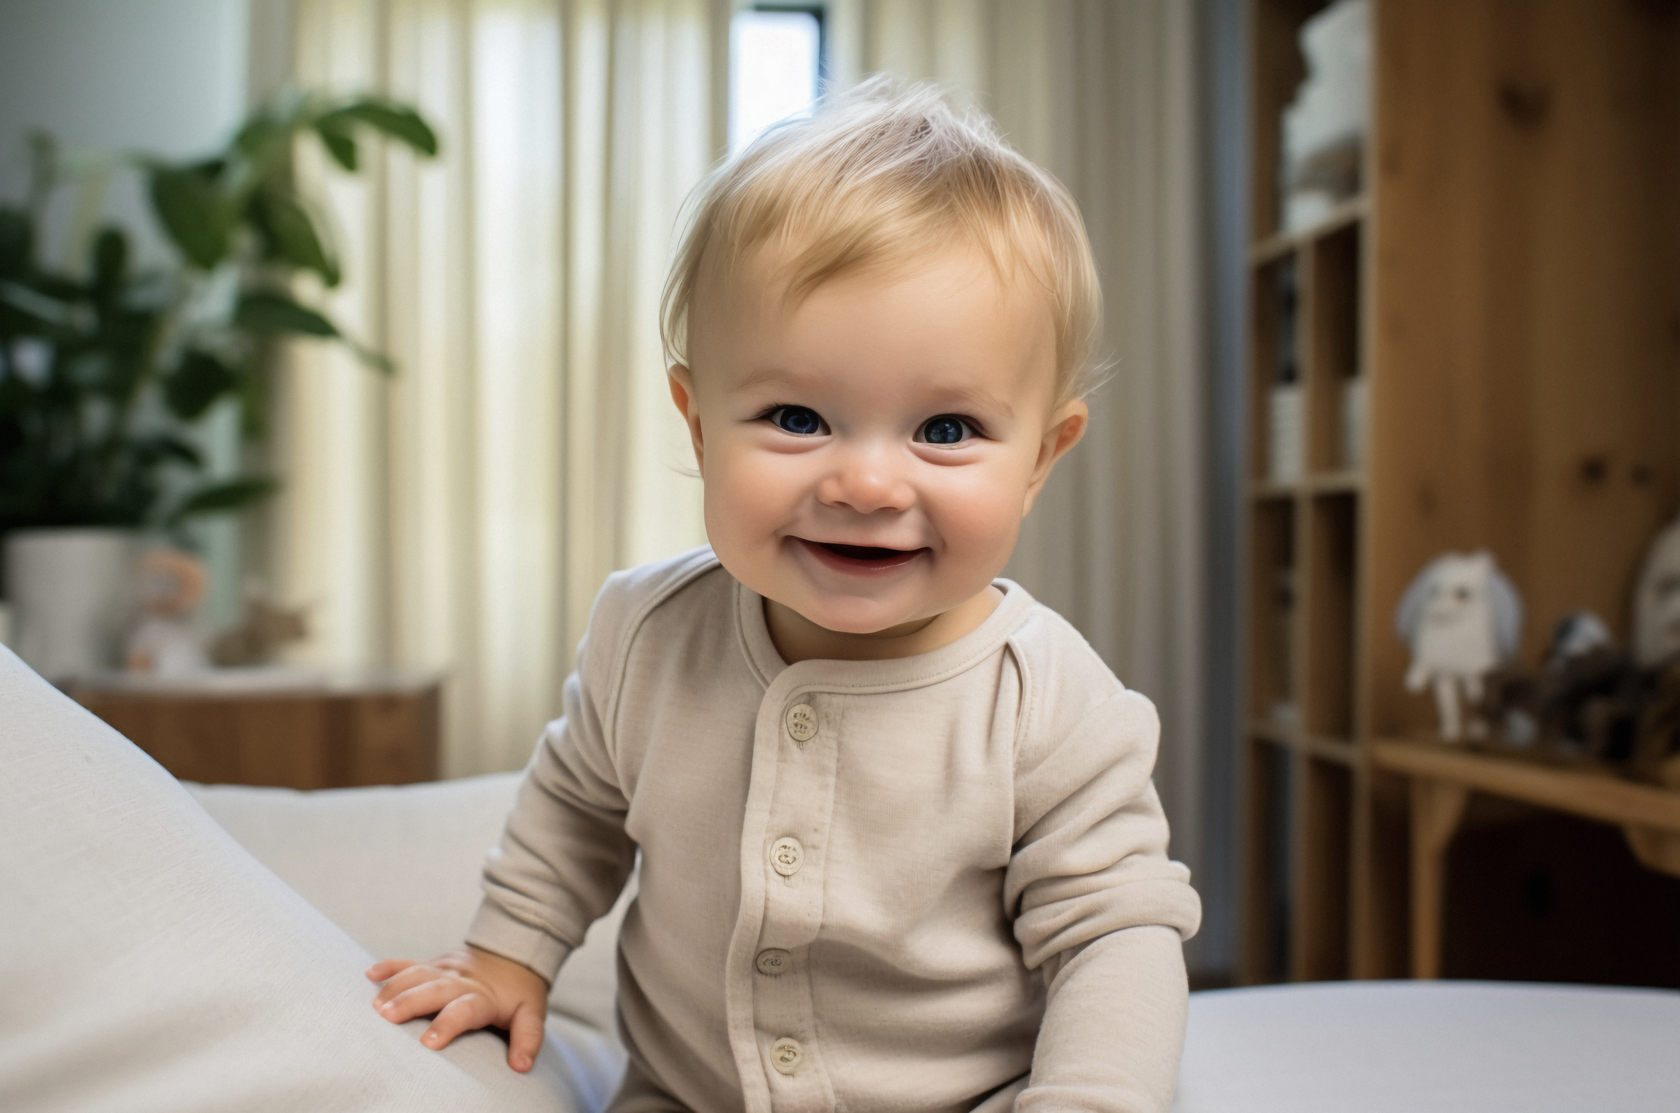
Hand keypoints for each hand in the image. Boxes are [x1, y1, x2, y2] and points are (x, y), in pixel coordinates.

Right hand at [366, 946, 550, 1071]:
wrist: (515, 952)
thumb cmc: (519, 992)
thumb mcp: (532, 1014)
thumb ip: (528, 1039)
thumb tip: (521, 1066)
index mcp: (484, 996)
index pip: (465, 1009)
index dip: (447, 1024)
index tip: (428, 1042)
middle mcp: (462, 980)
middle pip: (434, 989)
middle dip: (410, 1002)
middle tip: (387, 1017)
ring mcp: (446, 969)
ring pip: (418, 974)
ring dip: (395, 987)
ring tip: (375, 1007)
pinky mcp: (435, 963)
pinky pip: (410, 962)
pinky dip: (390, 967)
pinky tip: (370, 973)